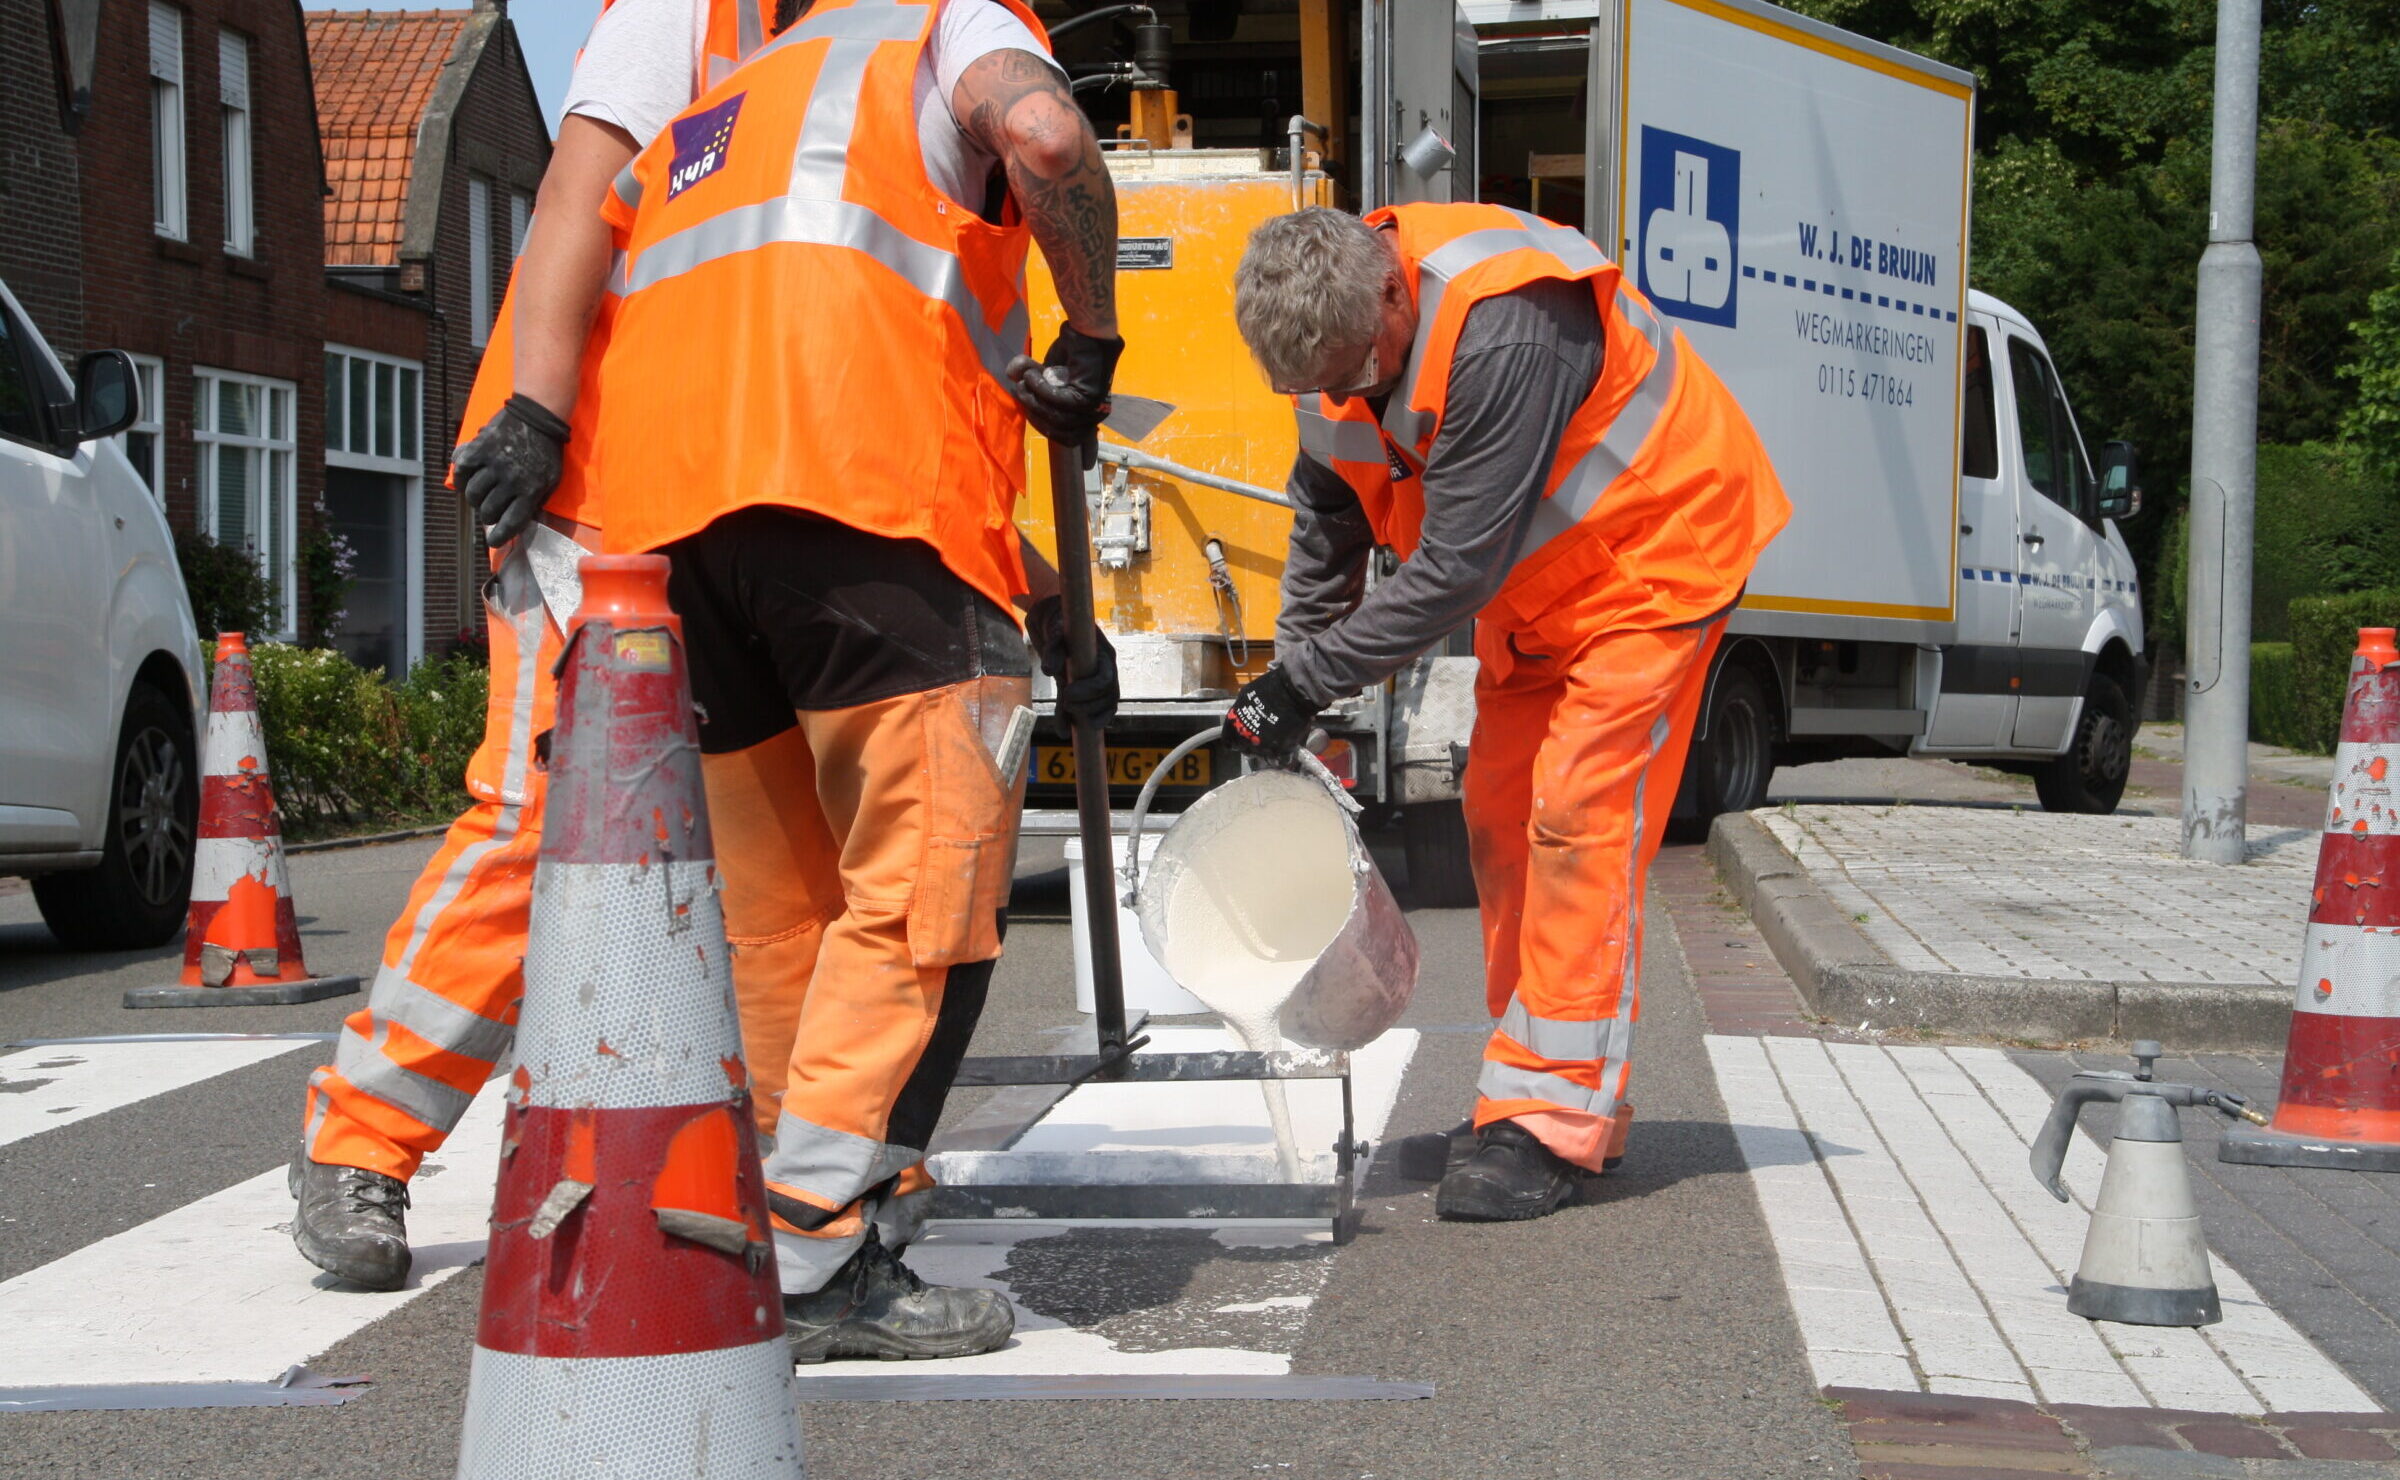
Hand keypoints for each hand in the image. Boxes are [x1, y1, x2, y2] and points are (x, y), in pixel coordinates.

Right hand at [452, 394, 570, 544]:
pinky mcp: (479, 448)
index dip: (499, 536)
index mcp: (531, 490)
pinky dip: (461, 479)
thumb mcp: (551, 480)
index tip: (493, 542)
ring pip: (472, 494)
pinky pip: (461, 471)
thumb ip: (537, 500)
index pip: (511, 522)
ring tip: (480, 495)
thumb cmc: (546, 451)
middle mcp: (511, 479)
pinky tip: (466, 481)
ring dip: (474, 499)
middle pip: (488, 511)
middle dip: (488, 515)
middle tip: (489, 510)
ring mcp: (494, 463)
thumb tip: (521, 522)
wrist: (537, 415)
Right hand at [1005, 326, 1123, 468]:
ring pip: (1056, 416)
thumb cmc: (1070, 351)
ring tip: (1024, 382)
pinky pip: (1057, 401)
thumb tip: (1011, 375)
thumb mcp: (1045, 373)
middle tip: (1019, 393)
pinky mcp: (1089, 394)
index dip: (1083, 453)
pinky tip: (1032, 375)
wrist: (1088, 331)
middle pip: (1059, 432)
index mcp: (1088, 413)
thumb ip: (1029, 381)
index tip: (1084, 468)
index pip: (1084, 441)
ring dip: (1034, 400)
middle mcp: (1094, 414)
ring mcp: (1094, 405)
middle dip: (1034, 416)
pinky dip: (1040, 388)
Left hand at [1025, 594, 1118, 728]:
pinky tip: (1064, 730)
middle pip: (1107, 698)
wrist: (1056, 618)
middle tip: (1065, 704)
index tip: (1067, 694)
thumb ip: (1053, 648)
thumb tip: (1049, 670)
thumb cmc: (1059, 621)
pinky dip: (1077, 722)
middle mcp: (1105, 670)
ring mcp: (1095, 682)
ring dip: (1086, 718)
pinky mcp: (1082, 690)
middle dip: (1087, 707)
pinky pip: (1088, 710)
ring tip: (1065, 721)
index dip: (1089, 692)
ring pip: (1102, 707)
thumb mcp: (1053, 631)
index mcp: (1104, 655)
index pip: (1105, 680)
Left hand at [1224, 667, 1314, 759]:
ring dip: (1267, 751)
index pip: (1229, 743)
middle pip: (1246, 751)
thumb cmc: (1269, 688)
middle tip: (1260, 736)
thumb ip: (1242, 710)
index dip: (1235, 740)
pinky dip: (1282, 754)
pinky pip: (1280, 759)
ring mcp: (1265, 748)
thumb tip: (1242, 715)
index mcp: (1235, 728)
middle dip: (1252, 745)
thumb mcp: (1246, 696)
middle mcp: (1247, 741)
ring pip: (1263, 757)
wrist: (1293, 691)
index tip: (1242, 737)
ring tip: (1275, 740)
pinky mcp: (1282, 751)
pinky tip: (1285, 745)